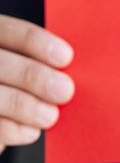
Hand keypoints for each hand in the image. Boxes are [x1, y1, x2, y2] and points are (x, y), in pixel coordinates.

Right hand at [0, 14, 73, 154]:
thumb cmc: (19, 86)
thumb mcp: (26, 66)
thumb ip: (43, 64)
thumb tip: (71, 76)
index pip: (7, 30)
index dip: (35, 42)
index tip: (66, 57)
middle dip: (33, 76)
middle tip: (65, 91)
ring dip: (23, 106)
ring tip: (50, 116)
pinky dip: (9, 130)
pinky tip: (29, 132)